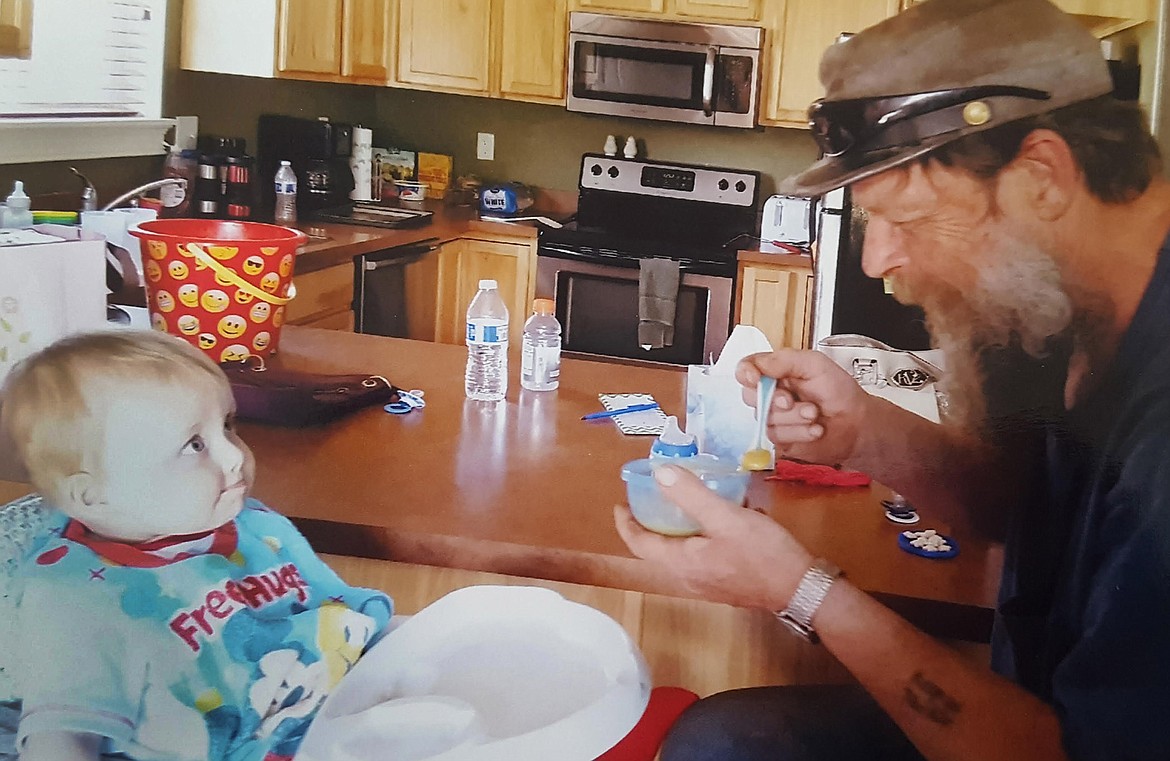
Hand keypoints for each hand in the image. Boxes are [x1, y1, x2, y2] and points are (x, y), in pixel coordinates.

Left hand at [613, 464, 812, 610]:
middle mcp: (688, 578)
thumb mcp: (726, 518)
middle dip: (651, 522)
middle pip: (657, 548)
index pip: (639, 543)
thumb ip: (692, 495)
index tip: (621, 503)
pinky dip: (698, 535)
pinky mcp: (725, 582)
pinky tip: (718, 517)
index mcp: (681, 563)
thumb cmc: (762, 553)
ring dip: (676, 528)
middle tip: (654, 496)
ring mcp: (707, 583)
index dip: (626, 523)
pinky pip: (700, 556)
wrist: (801, 588)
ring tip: (683, 502)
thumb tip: (660, 473)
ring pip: (680, 552)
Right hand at [737, 349, 870, 466]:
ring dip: (793, 418)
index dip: (745, 373)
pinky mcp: (780, 440)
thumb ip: (784, 360)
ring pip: (765, 419)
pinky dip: (798, 433)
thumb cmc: (840, 392)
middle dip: (775, 400)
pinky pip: (776, 438)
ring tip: (814, 415)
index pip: (746, 369)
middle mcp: (771, 394)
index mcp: (776, 372)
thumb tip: (756, 366)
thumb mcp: (816, 364)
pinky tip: (814, 430)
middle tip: (794, 400)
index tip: (756, 379)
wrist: (857, 424)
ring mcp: (774, 418)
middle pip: (750, 396)